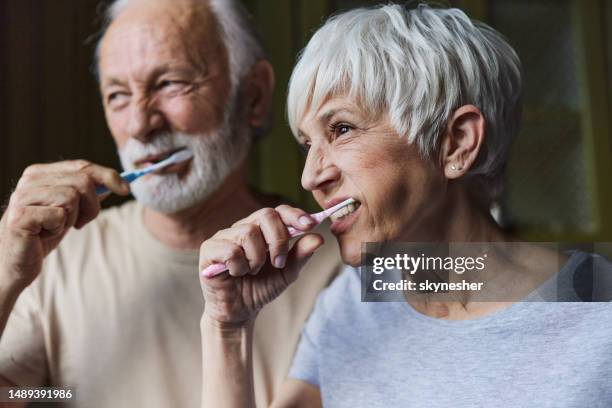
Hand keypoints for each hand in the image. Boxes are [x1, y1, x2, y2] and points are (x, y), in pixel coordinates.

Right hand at [0, 160, 129, 287]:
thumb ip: (87, 194)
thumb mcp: (70, 211)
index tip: (125, 189)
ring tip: (55, 228)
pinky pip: (60, 216)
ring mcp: (22, 196)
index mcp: (40, 173)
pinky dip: (58, 229)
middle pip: (82, 181)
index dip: (108, 176)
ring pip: (72, 197)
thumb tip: (116, 182)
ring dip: (72, 219)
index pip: (82, 166)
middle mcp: (29, 180)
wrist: (16, 264)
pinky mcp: (20, 216)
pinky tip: (43, 235)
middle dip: (92, 205)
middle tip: (79, 223)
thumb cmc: (42, 235)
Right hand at [199, 205, 323, 325]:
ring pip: (248, 232)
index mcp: (263, 229)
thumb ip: (301, 255)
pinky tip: (236, 274)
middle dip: (278, 240)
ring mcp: (224, 236)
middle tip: (278, 263)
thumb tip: (319, 237)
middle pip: (266, 215)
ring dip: (257, 258)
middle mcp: (243, 227)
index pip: (279, 211)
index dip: (295, 214)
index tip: (310, 225)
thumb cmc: (261, 287)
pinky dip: (239, 266)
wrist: (239, 312)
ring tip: (253, 271)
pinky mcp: (209, 249)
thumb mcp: (287, 273)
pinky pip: (230, 250)